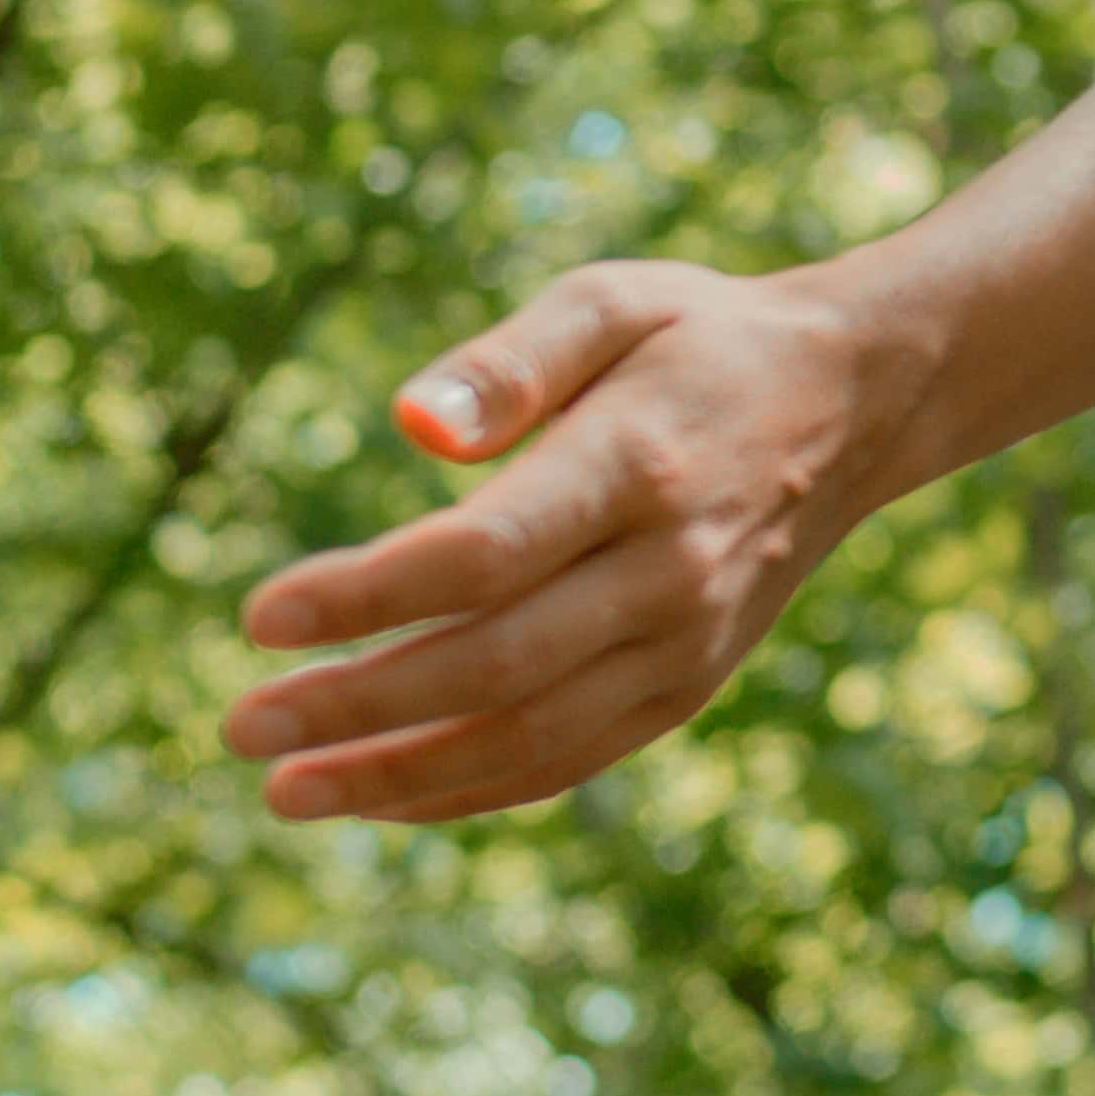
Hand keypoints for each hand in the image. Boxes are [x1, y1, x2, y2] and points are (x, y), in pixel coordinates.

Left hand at [224, 261, 917, 824]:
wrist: (853, 404)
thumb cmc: (696, 339)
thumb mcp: (610, 301)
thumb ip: (507, 358)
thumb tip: (407, 425)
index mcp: (638, 465)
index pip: (484, 555)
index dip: (366, 596)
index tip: (260, 616)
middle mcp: (669, 570)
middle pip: (493, 664)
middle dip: (357, 707)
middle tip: (242, 725)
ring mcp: (685, 642)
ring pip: (528, 736)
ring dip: (397, 775)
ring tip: (285, 789)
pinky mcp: (687, 687)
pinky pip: (567, 760)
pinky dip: (468, 790)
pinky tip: (380, 795)